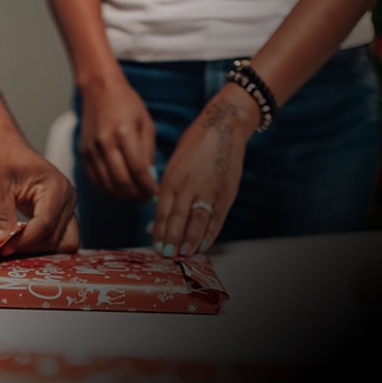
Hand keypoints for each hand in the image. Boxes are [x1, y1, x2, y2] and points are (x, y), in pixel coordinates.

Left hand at [0, 133, 78, 255]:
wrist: (5, 148)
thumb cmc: (1, 159)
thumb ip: (0, 216)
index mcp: (55, 187)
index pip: (45, 224)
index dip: (25, 241)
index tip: (3, 248)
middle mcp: (68, 198)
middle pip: (57, 238)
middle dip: (31, 247)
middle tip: (4, 248)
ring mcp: (67, 208)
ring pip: (62, 243)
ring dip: (38, 250)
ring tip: (13, 246)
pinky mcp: (61, 215)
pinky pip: (58, 238)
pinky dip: (40, 245)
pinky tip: (20, 243)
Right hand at [78, 78, 157, 200]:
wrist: (99, 90)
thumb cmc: (126, 104)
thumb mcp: (145, 123)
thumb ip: (148, 152)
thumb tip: (150, 178)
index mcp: (124, 133)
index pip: (138, 170)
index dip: (148, 187)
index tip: (155, 193)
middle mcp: (105, 142)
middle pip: (121, 181)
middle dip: (136, 195)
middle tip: (146, 198)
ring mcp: (91, 149)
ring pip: (107, 185)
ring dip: (123, 195)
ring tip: (134, 195)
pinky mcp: (83, 154)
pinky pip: (95, 180)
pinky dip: (108, 189)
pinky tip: (119, 189)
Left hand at [151, 86, 258, 256]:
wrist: (223, 127)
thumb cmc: (194, 148)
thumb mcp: (174, 167)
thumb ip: (167, 195)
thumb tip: (155, 224)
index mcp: (172, 179)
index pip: (162, 211)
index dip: (158, 232)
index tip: (155, 247)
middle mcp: (189, 186)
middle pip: (177, 218)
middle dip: (171, 239)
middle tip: (166, 255)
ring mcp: (209, 190)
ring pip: (197, 221)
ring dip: (190, 241)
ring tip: (183, 255)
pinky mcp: (226, 192)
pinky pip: (217, 218)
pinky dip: (210, 234)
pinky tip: (203, 246)